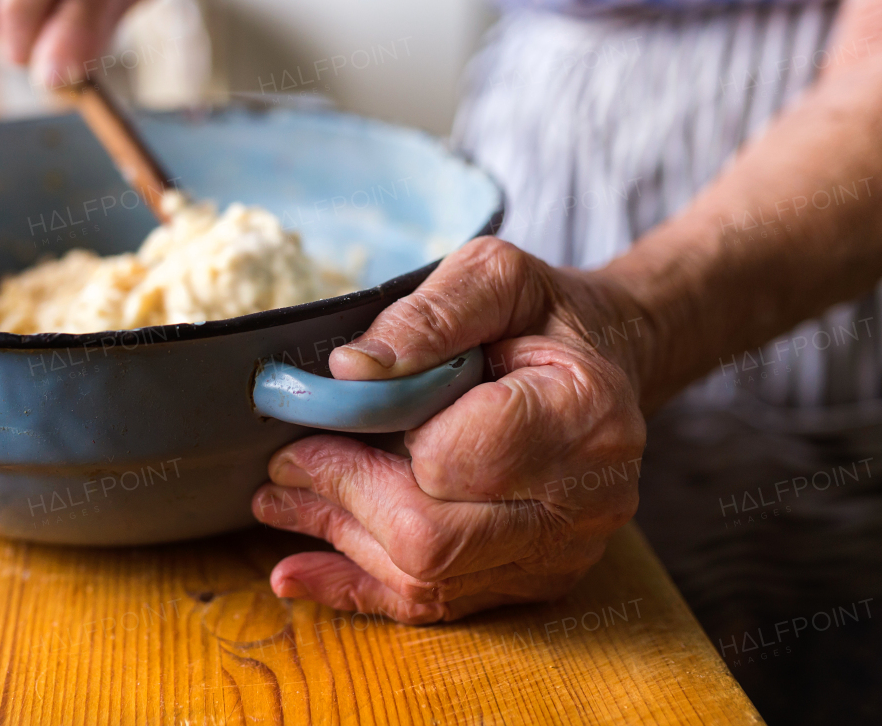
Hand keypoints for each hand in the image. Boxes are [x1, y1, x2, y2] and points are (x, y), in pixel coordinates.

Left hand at [252, 237, 648, 622]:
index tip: (325, 410)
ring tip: (276, 501)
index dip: (375, 437)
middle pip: (433, 537)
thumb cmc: (545, 316)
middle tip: (281, 464)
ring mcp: (562, 552)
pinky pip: (437, 605)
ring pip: (427, 580)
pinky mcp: (535, 580)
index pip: (450, 457)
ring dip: (337, 540)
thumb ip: (428, 315)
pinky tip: (298, 573)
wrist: (605, 361)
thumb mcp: (494, 277)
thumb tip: (349, 370)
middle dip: (341, 496)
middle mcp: (586, 500)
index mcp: (583, 414)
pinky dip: (358, 591)